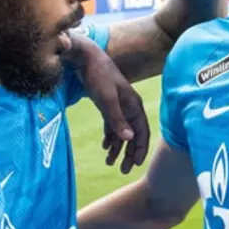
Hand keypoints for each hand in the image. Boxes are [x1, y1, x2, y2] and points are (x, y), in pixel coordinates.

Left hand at [74, 38, 149, 173]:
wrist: (86, 58)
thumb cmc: (98, 76)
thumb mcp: (107, 99)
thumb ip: (117, 119)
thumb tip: (129, 139)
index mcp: (134, 106)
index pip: (142, 131)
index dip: (140, 149)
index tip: (135, 165)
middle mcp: (129, 107)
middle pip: (133, 135)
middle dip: (129, 153)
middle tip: (123, 171)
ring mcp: (118, 106)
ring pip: (121, 132)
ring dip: (117, 148)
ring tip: (109, 163)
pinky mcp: (107, 105)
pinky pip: (112, 125)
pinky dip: (109, 137)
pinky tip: (104, 146)